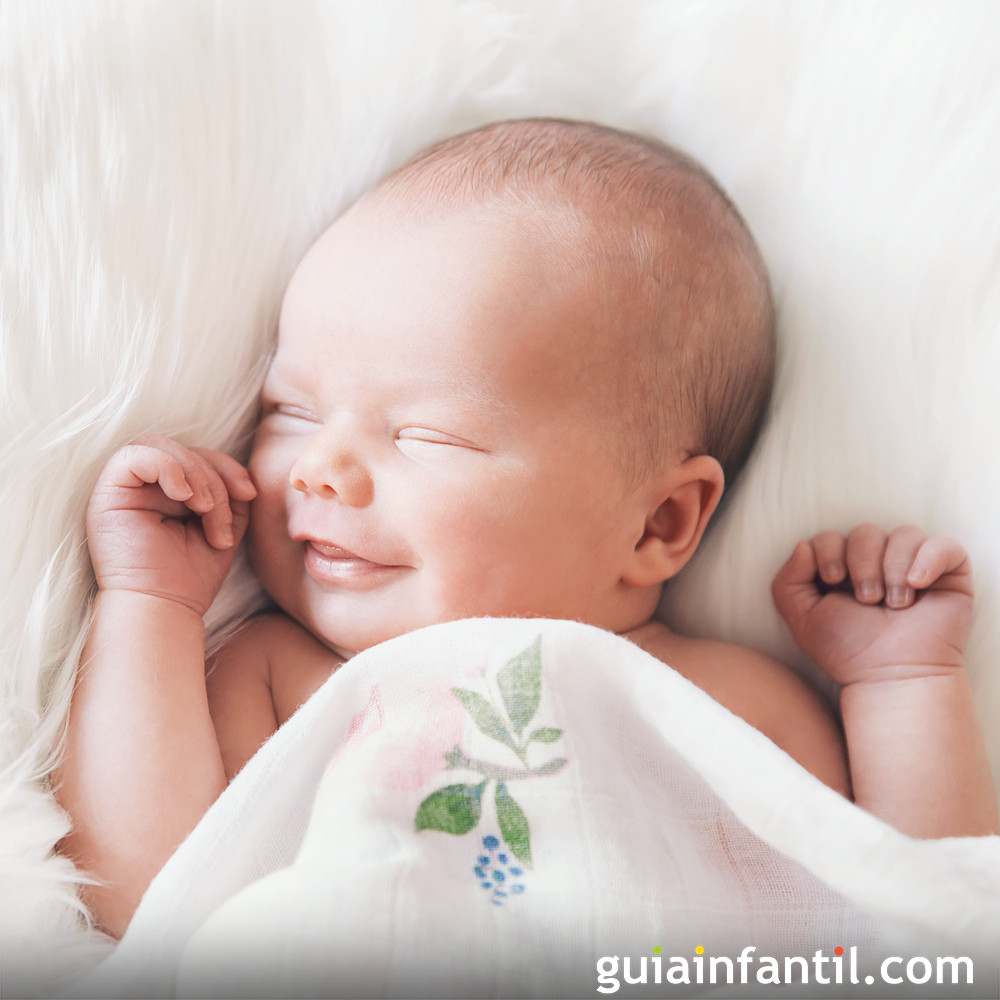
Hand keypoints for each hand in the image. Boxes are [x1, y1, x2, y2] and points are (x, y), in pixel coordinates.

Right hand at [86, 434, 256, 615]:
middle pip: (182, 449)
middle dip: (213, 474)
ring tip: (204, 511)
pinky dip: (166, 468)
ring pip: (161, 447)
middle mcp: (143, 488)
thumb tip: (243, 480)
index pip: (198, 455)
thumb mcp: (224, 526)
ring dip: (194, 475)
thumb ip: (231, 496)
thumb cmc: (190, 576)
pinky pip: (133, 456)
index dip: (227, 466)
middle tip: (218, 512)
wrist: (165, 607)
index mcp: (168, 493)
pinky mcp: (107, 495)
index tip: (248, 494)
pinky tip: (183, 498)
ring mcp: (123, 490)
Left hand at [771, 524, 972, 686]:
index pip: (831, 535)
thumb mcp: (803, 618)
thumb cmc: (848, 650)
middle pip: (866, 531)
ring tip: (893, 605)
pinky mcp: (949, 574)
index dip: (828, 550)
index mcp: (843, 567)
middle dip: (861, 563)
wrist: (891, 677)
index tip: (832, 580)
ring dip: (892, 568)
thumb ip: (788, 580)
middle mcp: (879, 562)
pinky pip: (944, 545)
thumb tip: (803, 544)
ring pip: (904, 533)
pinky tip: (917, 584)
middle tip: (867, 600)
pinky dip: (928, 558)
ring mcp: (915, 565)